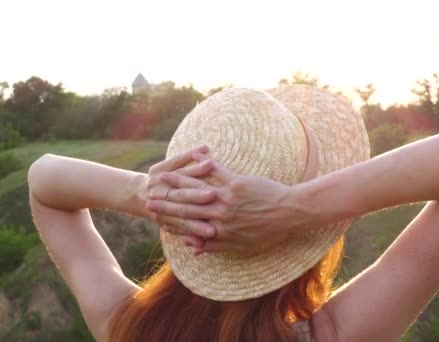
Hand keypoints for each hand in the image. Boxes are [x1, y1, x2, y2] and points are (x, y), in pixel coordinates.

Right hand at [141, 145, 216, 239]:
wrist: (133, 195)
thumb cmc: (158, 177)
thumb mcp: (167, 165)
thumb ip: (187, 157)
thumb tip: (206, 147)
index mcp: (162, 176)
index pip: (182, 173)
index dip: (197, 170)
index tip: (211, 167)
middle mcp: (160, 193)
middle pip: (181, 195)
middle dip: (196, 196)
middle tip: (212, 197)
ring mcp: (161, 212)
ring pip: (179, 220)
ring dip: (195, 226)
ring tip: (211, 232)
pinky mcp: (165, 224)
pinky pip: (177, 233)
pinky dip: (188, 239)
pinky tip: (200, 245)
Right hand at [147, 152, 311, 254]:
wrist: (290, 214)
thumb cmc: (269, 231)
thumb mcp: (242, 246)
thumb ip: (217, 247)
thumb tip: (196, 249)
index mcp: (218, 230)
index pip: (188, 225)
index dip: (169, 220)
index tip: (155, 216)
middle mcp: (219, 215)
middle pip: (186, 207)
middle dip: (165, 202)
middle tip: (148, 197)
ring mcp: (226, 198)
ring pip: (197, 188)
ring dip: (178, 181)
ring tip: (162, 176)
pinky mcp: (236, 183)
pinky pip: (216, 172)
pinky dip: (204, 163)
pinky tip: (195, 155)